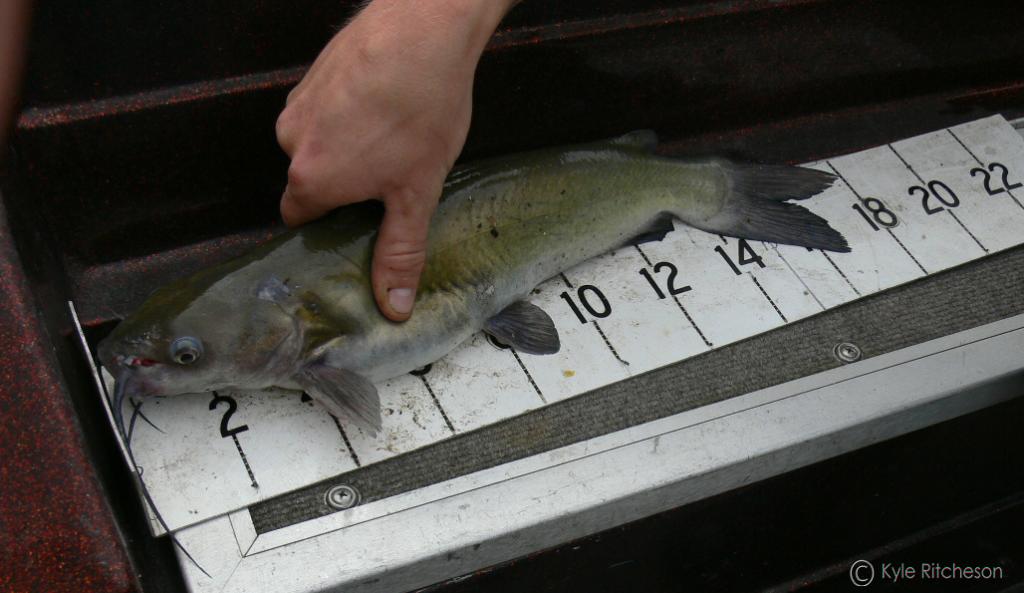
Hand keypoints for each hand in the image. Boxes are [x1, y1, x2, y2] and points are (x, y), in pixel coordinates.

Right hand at [275, 0, 515, 320]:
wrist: (425, 28)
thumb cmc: (420, 110)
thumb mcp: (417, 194)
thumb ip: (399, 253)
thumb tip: (391, 306)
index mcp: (310, 179)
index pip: (299, 218)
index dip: (329, 221)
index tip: (357, 219)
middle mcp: (292, 139)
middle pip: (309, 177)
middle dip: (344, 180)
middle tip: (389, 173)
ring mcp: (300, 100)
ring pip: (318, 139)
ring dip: (348, 143)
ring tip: (393, 134)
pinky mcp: (316, 70)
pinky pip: (327, 105)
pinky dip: (350, 110)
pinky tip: (387, 104)